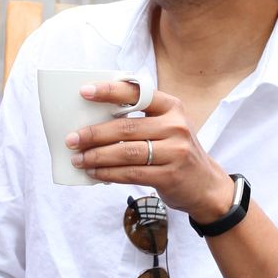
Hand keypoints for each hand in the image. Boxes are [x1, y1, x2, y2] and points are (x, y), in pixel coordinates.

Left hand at [65, 81, 235, 221]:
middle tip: (72, 139)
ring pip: (126, 152)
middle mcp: (175, 126)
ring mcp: (175, 152)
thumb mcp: (168, 127)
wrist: (205, 185)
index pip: (138, 94)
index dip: (110, 91)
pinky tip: (94, 172)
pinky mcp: (170, 176)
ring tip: (78, 158)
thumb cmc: (176, 151)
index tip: (85, 92)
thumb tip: (94, 119)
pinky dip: (108, 173)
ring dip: (97, 156)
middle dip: (94, 133)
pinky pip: (131, 174)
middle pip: (126, 128)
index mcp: (172, 107)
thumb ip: (140, 119)